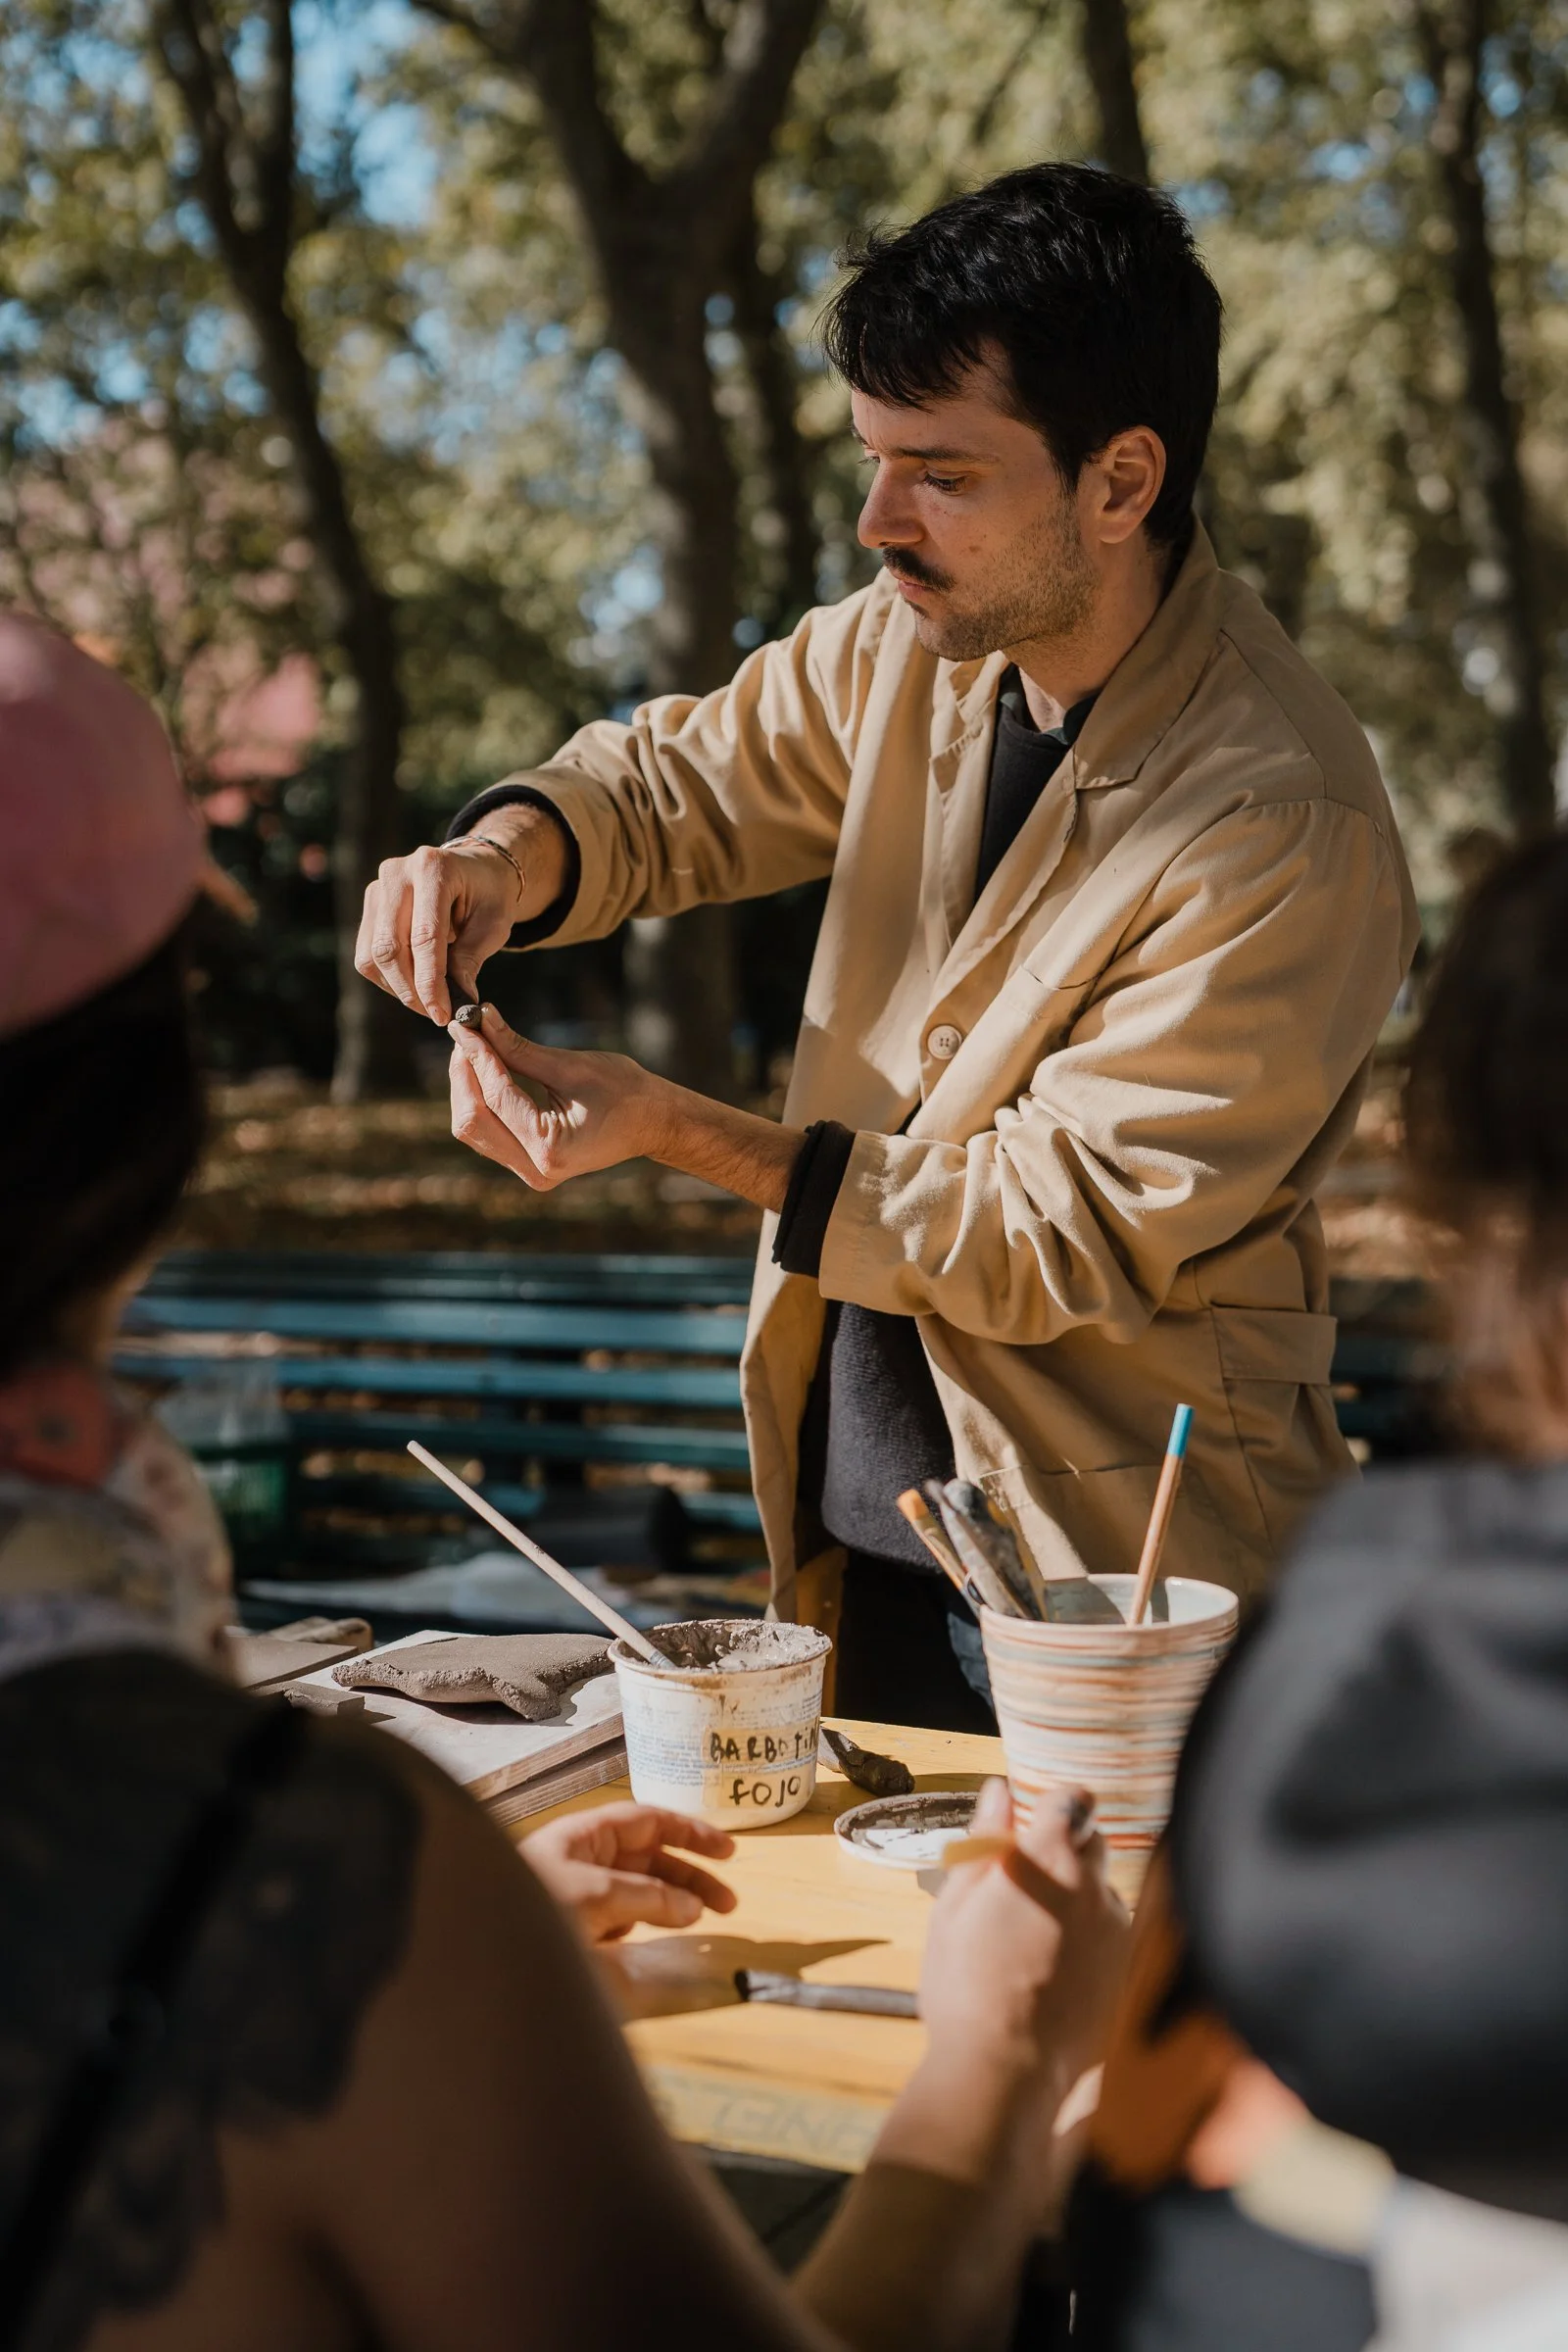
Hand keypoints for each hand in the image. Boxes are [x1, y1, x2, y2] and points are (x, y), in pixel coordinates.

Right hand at [355, 820, 560, 1025]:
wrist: (476, 870)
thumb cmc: (489, 896)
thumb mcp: (494, 924)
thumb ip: (471, 959)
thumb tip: (456, 1001)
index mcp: (433, 868)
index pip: (424, 937)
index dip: (430, 982)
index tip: (441, 1014)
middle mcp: (398, 873)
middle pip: (389, 948)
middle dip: (411, 991)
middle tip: (435, 1014)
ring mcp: (378, 888)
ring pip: (373, 955)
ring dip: (399, 988)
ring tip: (428, 1001)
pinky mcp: (370, 905)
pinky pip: (367, 955)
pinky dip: (388, 979)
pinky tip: (414, 984)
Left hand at [448, 1004, 668, 1190]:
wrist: (653, 1122)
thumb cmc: (625, 1092)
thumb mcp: (571, 1066)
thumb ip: (518, 1048)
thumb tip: (481, 1020)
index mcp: (550, 1149)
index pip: (496, 1097)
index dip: (477, 1056)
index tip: (464, 1024)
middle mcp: (535, 1170)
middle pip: (472, 1120)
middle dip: (464, 1074)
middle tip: (466, 1034)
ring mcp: (529, 1171)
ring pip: (473, 1128)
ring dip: (467, 1086)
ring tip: (474, 1047)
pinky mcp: (526, 1163)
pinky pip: (488, 1131)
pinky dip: (480, 1099)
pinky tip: (483, 1070)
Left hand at [521, 1802, 736, 1943]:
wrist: (477, 1955)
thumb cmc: (534, 1907)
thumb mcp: (597, 1896)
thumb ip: (648, 1897)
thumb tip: (691, 1908)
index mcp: (586, 1836)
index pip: (647, 1822)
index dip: (689, 1832)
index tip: (728, 1852)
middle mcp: (585, 1860)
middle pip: (650, 1858)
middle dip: (690, 1876)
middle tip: (729, 1904)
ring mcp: (581, 1896)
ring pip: (640, 1892)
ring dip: (673, 1904)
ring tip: (702, 1923)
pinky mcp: (577, 1930)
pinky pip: (623, 1920)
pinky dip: (647, 1925)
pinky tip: (657, 1939)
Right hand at [874, 1777, 1128, 2197]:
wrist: (1007, 2069)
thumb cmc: (966, 1983)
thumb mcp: (955, 1904)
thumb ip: (983, 1840)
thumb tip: (998, 1792)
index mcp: (1047, 1858)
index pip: (1072, 1799)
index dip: (1054, 1803)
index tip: (1034, 1818)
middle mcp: (1091, 1885)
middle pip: (1091, 1840)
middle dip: (1064, 1847)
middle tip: (1022, 1880)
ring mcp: (1114, 1928)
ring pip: (1101, 1888)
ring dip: (1077, 1892)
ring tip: (1035, 1932)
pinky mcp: (1124, 1967)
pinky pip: (1110, 1930)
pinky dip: (1089, 1933)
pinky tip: (1055, 1963)